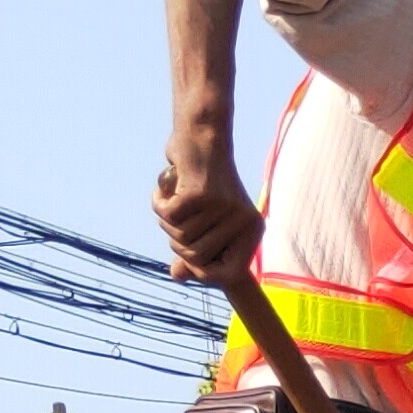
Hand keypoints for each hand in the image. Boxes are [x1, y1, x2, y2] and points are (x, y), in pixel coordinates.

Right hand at [155, 116, 260, 284]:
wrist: (202, 136)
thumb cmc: (202, 182)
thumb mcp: (203, 219)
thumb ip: (192, 249)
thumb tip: (177, 277)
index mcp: (253, 231)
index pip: (230, 275)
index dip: (204, 273)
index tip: (188, 261)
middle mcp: (243, 221)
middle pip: (197, 257)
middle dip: (177, 242)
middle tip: (174, 219)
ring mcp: (223, 208)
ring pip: (181, 237)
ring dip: (167, 220)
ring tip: (172, 197)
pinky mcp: (200, 194)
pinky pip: (169, 217)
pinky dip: (159, 203)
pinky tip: (165, 187)